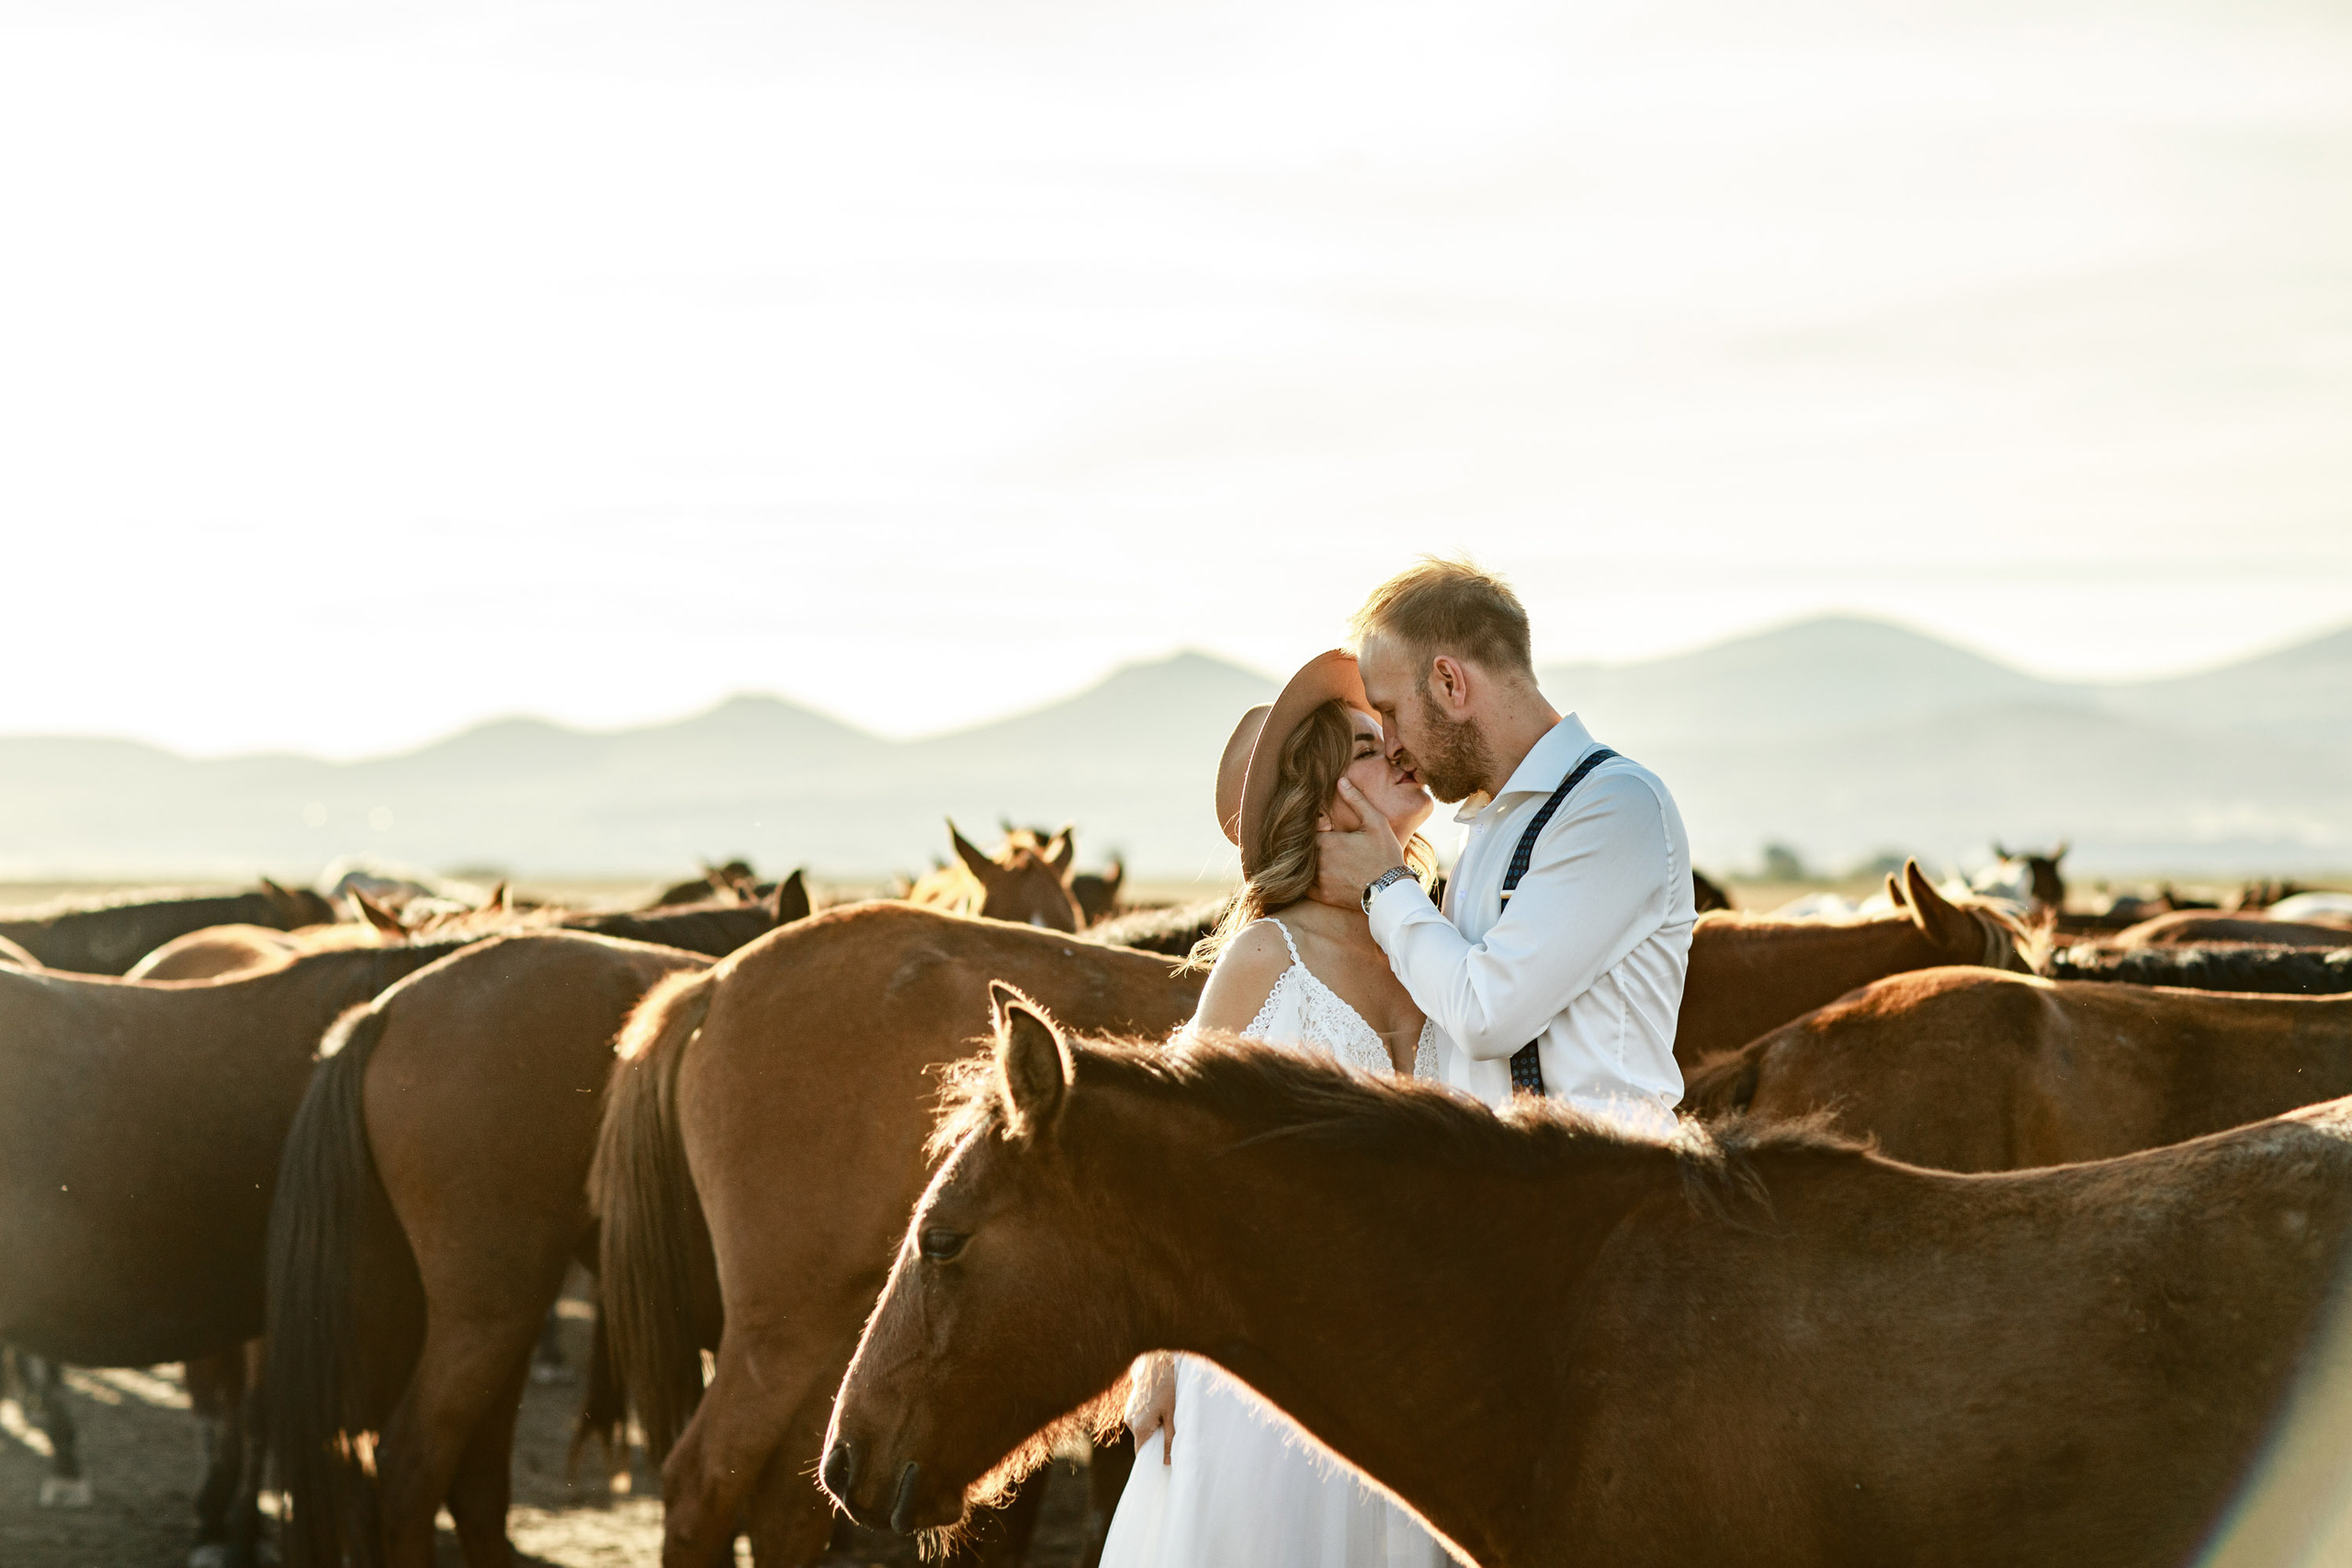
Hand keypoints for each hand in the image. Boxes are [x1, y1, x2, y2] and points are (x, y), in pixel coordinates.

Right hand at [1124, 1352, 1176, 1463]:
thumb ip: (1169, 1439)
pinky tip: (1157, 1408)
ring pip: (1141, 1429)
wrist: (1154, 1366)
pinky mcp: (1130, 1407)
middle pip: (1142, 1440)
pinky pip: (1138, 1420)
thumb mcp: (1171, 1415)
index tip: (1162, 1459)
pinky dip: (1147, 1419)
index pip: (1141, 1452)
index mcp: (1140, 1427)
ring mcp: (1128, 1414)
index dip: (1151, 1457)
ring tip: (1164, 1416)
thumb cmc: (1166, 1390)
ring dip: (1151, 1428)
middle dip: (1154, 1441)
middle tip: (1168, 1433)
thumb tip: (1166, 1461)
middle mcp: (1131, 1422)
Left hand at [1312, 778, 1406, 909]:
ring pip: (1298, 869)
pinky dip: (1303, 880)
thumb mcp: (1376, 823)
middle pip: (1299, 850)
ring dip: (1301, 862)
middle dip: (1303, 844)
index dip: (1306, 828)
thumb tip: (1340, 780)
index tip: (1315, 827)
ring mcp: (1319, 881)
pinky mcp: (1323, 896)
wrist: (1392, 890)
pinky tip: (1310, 874)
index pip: (1304, 831)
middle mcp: (1319, 862)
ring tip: (1307, 857)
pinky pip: (1303, 888)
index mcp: (1328, 842)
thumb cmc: (1385, 854)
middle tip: (1309, 840)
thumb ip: (1357, 800)